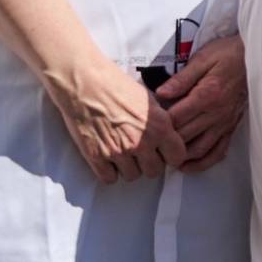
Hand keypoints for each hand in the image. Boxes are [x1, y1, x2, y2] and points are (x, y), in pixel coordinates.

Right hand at [49, 56, 185, 183]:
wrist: (85, 83)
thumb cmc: (116, 86)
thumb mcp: (149, 100)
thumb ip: (160, 122)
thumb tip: (167, 136)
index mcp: (159, 127)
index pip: (177, 157)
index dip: (171, 156)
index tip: (164, 153)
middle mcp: (141, 142)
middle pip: (154, 171)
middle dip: (149, 163)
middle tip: (140, 152)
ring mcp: (118, 152)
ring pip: (132, 176)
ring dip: (128, 167)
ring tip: (122, 151)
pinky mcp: (96, 157)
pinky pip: (109, 178)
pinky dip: (109, 171)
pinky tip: (108, 158)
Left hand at [157, 33, 246, 172]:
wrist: (256, 59)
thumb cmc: (228, 55)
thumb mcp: (202, 58)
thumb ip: (181, 79)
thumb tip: (160, 94)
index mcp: (206, 96)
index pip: (176, 118)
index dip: (158, 124)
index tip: (145, 124)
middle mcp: (216, 114)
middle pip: (184, 136)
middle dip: (165, 142)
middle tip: (148, 144)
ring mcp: (224, 124)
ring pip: (199, 149)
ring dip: (180, 157)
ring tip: (163, 157)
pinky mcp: (231, 128)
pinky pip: (217, 152)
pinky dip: (202, 163)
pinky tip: (188, 166)